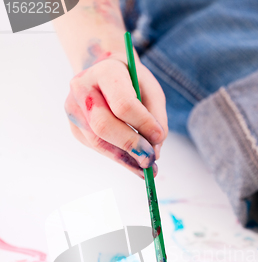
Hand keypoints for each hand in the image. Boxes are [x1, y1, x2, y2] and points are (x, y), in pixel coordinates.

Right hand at [65, 52, 167, 177]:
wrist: (103, 71)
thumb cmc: (131, 81)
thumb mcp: (150, 89)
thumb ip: (156, 118)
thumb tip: (154, 153)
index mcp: (104, 72)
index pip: (123, 104)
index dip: (143, 124)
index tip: (158, 137)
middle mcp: (82, 88)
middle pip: (103, 125)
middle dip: (130, 145)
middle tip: (150, 160)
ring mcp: (74, 109)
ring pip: (98, 142)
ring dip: (125, 159)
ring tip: (146, 168)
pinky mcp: (75, 128)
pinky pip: (97, 148)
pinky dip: (118, 157)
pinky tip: (133, 162)